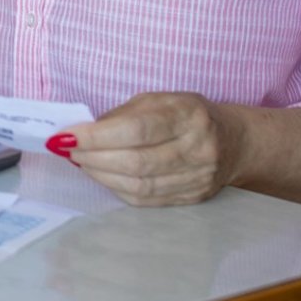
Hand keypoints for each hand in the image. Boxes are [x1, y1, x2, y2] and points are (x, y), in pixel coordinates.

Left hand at [57, 92, 243, 206]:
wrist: (235, 141)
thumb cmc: (187, 114)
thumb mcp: (159, 100)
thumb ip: (122, 115)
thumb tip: (80, 132)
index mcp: (188, 115)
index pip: (136, 130)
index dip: (96, 136)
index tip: (66, 137)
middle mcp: (198, 148)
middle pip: (135, 162)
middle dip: (93, 158)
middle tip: (68, 151)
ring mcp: (198, 178)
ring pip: (140, 186)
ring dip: (101, 175)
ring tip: (81, 163)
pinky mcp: (193, 198)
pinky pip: (147, 200)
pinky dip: (118, 188)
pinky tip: (103, 176)